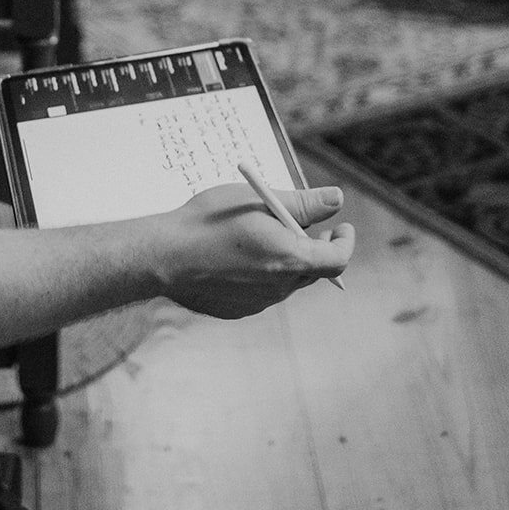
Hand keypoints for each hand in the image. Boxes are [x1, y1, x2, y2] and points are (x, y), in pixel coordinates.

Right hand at [152, 182, 354, 318]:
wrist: (164, 256)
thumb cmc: (210, 221)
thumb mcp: (259, 200)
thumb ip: (302, 203)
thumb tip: (336, 199)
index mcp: (291, 260)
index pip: (338, 259)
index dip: (344, 242)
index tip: (340, 226)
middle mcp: (280, 288)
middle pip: (313, 270)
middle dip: (315, 247)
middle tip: (306, 226)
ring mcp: (258, 302)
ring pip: (286, 280)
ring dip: (285, 259)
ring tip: (261, 235)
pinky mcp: (238, 310)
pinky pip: (262, 291)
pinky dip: (261, 273)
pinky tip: (236, 255)